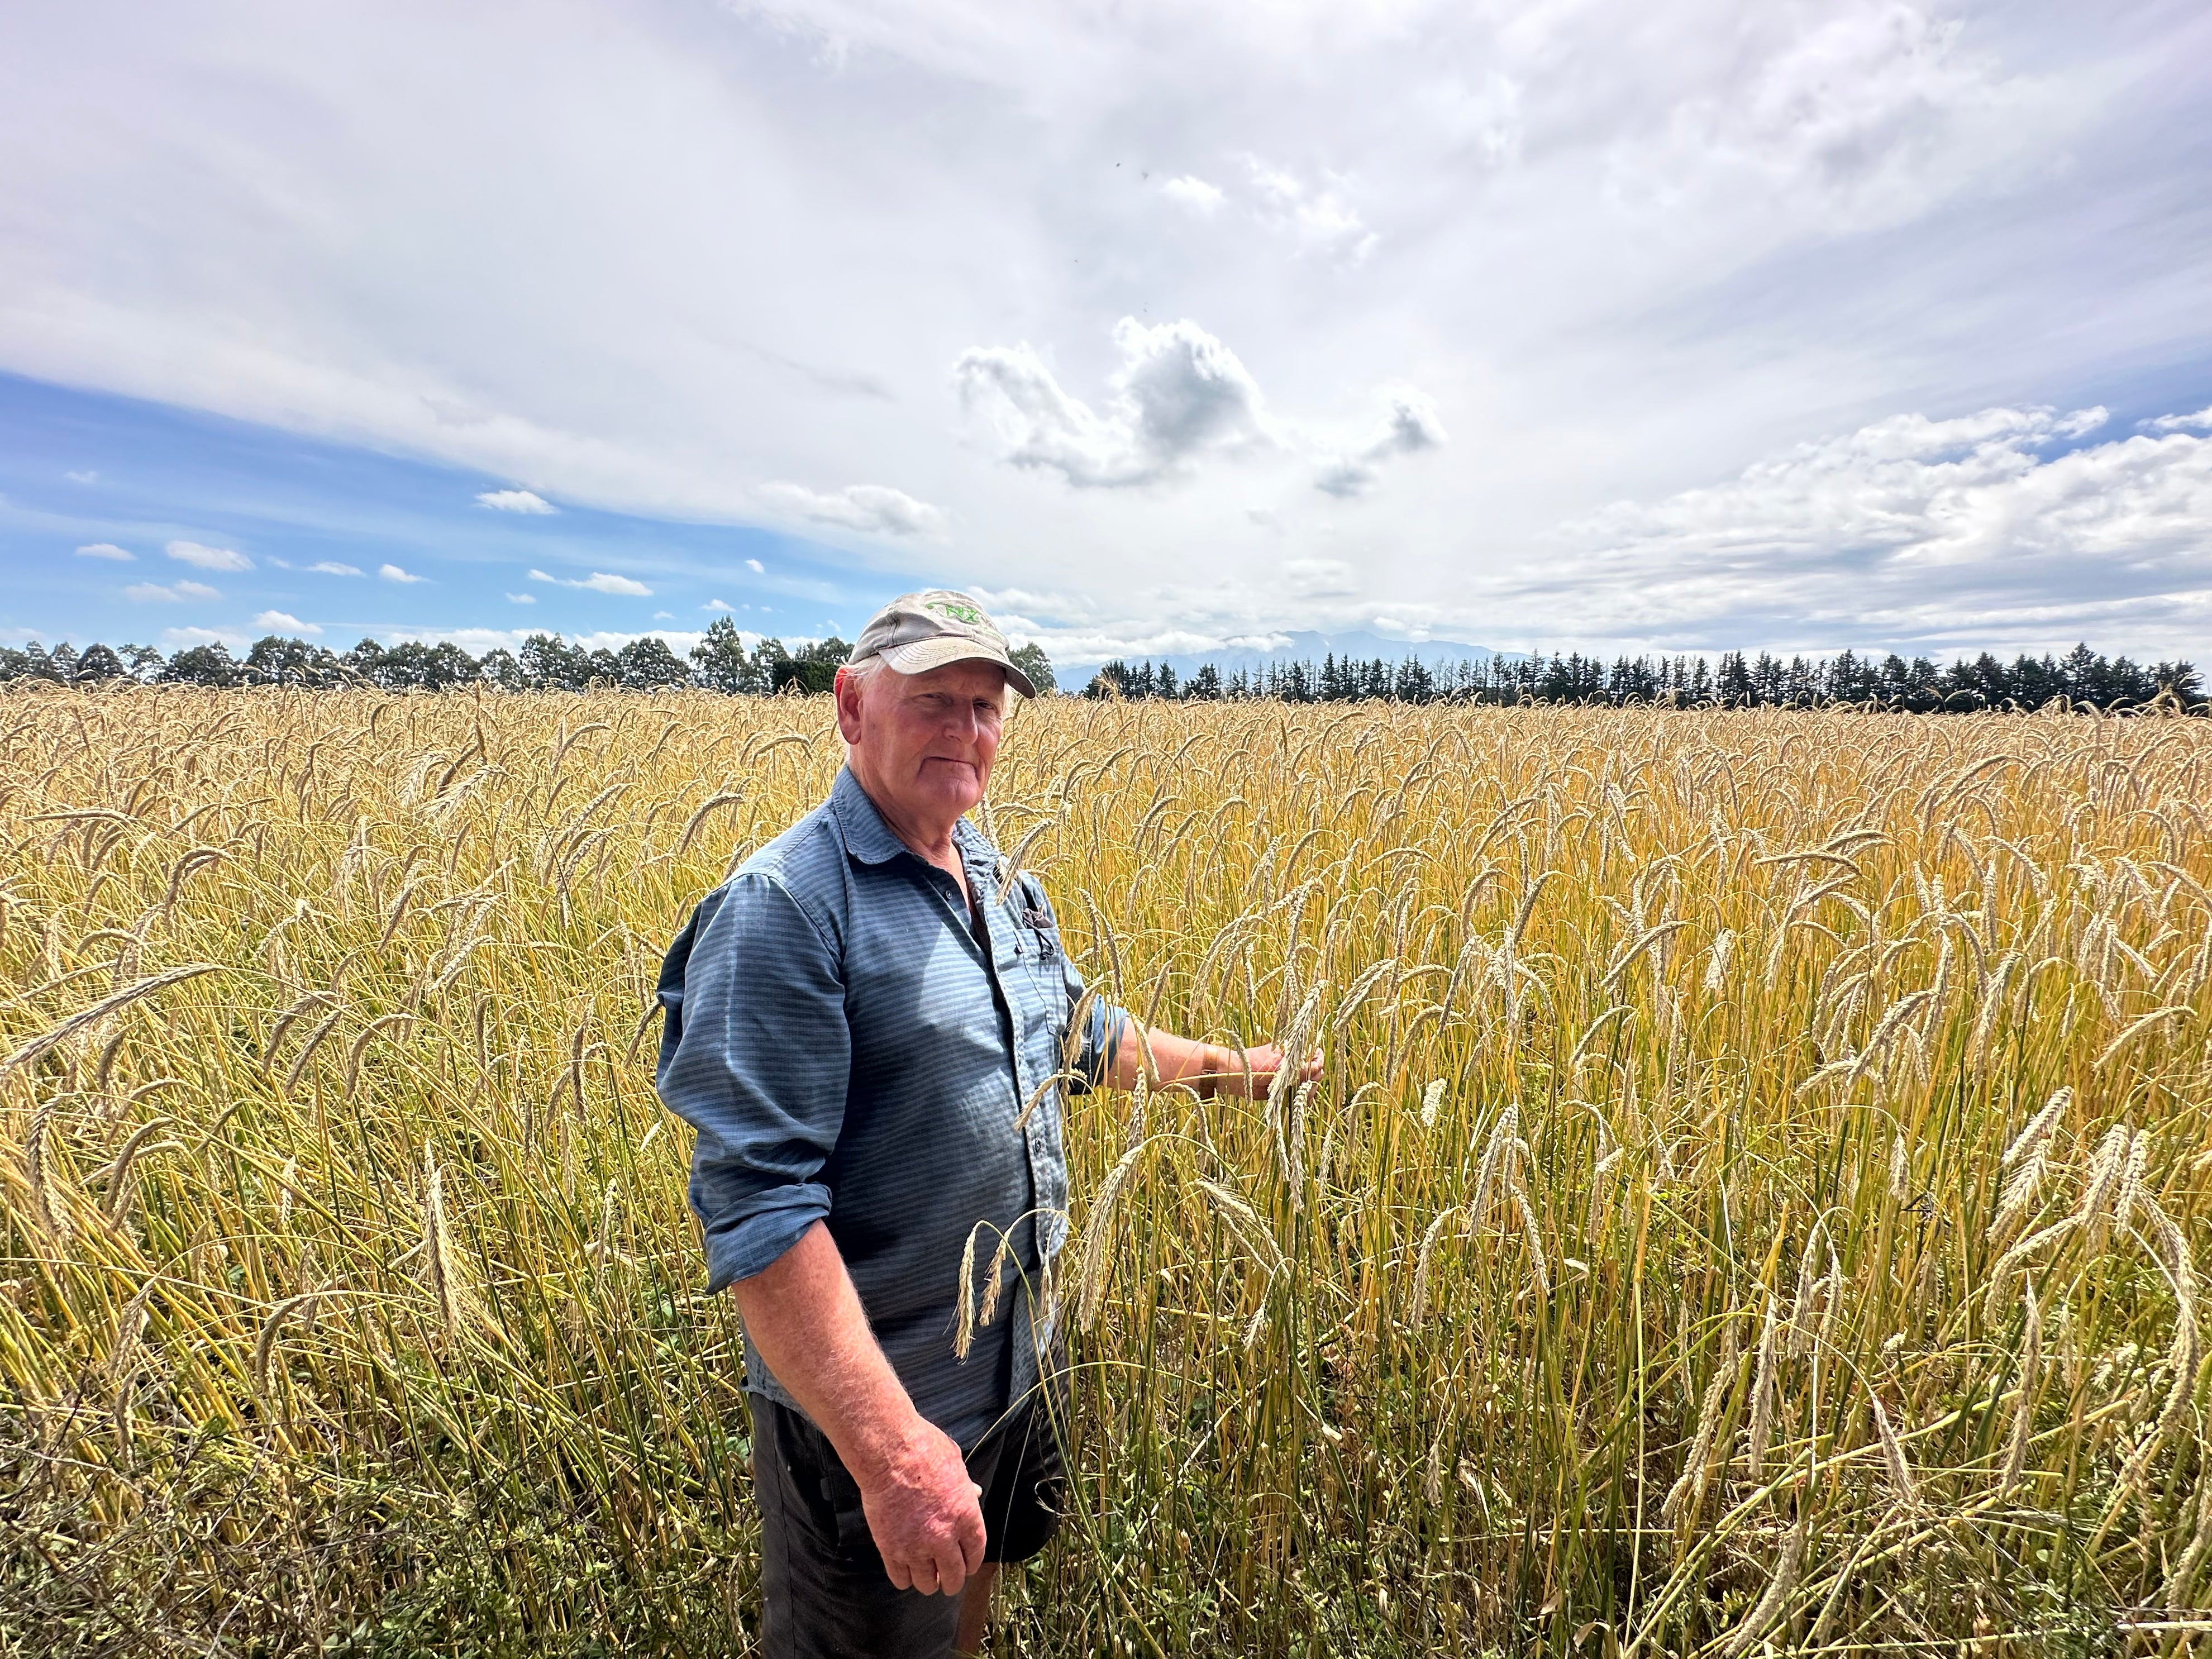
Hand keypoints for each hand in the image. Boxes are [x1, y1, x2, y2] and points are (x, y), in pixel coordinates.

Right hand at [855, 1416, 985, 1595]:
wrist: (889, 1455)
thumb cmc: (924, 1451)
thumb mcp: (956, 1464)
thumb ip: (965, 1486)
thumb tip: (974, 1493)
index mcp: (966, 1516)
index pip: (976, 1554)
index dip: (972, 1563)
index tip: (968, 1567)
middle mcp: (944, 1538)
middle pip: (954, 1577)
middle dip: (952, 1581)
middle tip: (948, 1580)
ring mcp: (916, 1547)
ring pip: (927, 1584)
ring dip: (929, 1582)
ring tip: (926, 1577)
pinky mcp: (891, 1550)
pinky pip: (900, 1579)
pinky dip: (904, 1579)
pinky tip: (905, 1572)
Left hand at [1204, 1041, 1322, 1098]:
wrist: (1230, 1076)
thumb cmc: (1252, 1065)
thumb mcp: (1277, 1066)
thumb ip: (1299, 1068)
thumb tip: (1319, 1068)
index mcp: (1290, 1052)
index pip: (1315, 1056)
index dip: (1318, 1064)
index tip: (1314, 1074)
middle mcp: (1290, 1064)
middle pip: (1313, 1072)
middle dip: (1312, 1082)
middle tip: (1305, 1091)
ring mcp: (1286, 1077)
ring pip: (1305, 1085)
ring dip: (1306, 1093)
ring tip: (1301, 1100)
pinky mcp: (1280, 1089)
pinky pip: (1295, 1094)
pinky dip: (1298, 1099)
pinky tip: (1296, 1103)